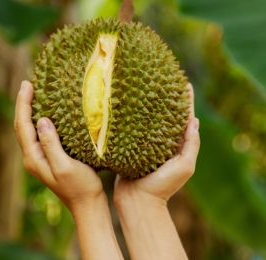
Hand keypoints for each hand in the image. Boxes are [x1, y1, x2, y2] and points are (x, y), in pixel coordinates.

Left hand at [14, 81, 104, 211]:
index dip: (23, 104)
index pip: (23, 126)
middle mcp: (33, 157)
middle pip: (22, 126)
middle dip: (23, 104)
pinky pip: (39, 135)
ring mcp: (40, 158)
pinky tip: (47, 112)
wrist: (87, 205)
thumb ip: (51, 145)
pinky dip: (40, 120)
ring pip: (30, 130)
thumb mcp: (64, 166)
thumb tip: (42, 121)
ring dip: (30, 111)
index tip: (27, 84)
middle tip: (28, 84)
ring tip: (34, 93)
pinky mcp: (49, 157)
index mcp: (34, 158)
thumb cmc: (80, 187)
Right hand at [114, 83, 199, 206]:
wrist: (136, 202)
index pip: (184, 118)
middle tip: (162, 79)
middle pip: (166, 116)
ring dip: (147, 106)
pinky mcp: (131, 148)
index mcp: (177, 146)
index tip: (185, 83)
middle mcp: (162, 143)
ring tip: (143, 88)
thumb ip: (190, 146)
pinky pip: (132, 130)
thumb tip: (194, 121)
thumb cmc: (162, 187)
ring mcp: (146, 145)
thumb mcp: (183, 168)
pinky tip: (126, 106)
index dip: (186, 101)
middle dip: (166, 99)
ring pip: (148, 121)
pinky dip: (132, 118)